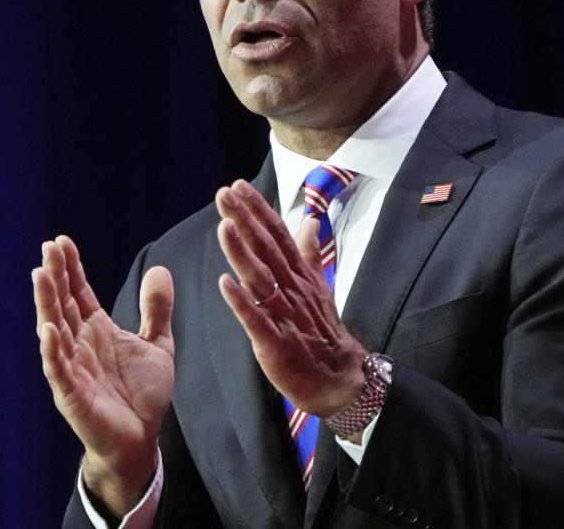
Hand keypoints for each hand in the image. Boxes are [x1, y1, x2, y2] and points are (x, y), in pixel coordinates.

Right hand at [33, 235, 174, 513]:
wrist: (141, 440)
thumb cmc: (142, 395)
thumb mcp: (158, 345)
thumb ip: (157, 309)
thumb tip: (160, 269)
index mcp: (96, 331)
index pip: (79, 293)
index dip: (71, 268)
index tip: (61, 241)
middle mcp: (79, 345)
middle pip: (63, 305)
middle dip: (55, 277)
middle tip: (48, 248)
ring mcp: (72, 369)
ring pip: (54, 331)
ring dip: (47, 304)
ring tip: (41, 276)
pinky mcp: (72, 395)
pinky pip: (59, 370)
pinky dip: (52, 351)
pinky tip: (48, 330)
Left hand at [214, 180, 366, 419]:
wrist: (338, 377)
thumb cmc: (321, 329)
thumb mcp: (318, 285)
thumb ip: (309, 251)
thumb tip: (310, 219)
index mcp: (299, 274)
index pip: (278, 234)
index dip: (258, 209)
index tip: (239, 186)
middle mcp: (291, 288)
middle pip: (267, 248)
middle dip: (245, 220)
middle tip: (225, 193)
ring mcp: (284, 314)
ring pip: (261, 278)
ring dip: (242, 252)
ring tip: (225, 227)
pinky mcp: (275, 342)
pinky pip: (256, 319)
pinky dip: (242, 302)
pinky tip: (226, 283)